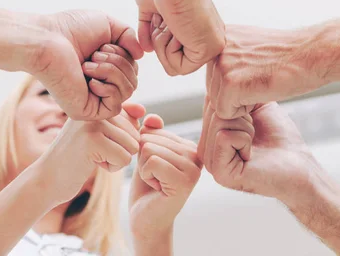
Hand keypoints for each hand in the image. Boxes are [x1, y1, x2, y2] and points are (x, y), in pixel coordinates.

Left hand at [0, 8, 142, 119]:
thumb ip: (130, 37)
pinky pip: (115, 105)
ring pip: (128, 91)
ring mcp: (93, 99)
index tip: (103, 45)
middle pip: (133, 80)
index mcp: (104, 67)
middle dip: (119, 62)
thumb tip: (141, 56)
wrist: (46, 39)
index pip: (133, 69)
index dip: (126, 56)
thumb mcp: (109, 25)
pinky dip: (108, 87)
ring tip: (89, 63)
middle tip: (95, 54)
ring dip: (112, 71)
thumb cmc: (70, 29)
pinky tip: (89, 78)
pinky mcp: (87, 111)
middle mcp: (100, 84)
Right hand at [36, 104, 144, 206]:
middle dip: (120, 150)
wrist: (46, 179)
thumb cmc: (76, 157)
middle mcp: (96, 109)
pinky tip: (91, 164)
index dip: (121, 139)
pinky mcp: (93, 141)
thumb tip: (143, 110)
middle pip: (136, 134)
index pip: (133, 120)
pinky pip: (125, 159)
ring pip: (133, 147)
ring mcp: (94, 123)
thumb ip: (123, 120)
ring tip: (92, 156)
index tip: (99, 142)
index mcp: (98, 104)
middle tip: (93, 152)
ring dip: (116, 159)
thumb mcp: (101, 134)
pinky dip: (112, 168)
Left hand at [130, 115, 201, 240]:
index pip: (154, 130)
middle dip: (143, 159)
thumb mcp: (147, 154)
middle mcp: (196, 154)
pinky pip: (151, 162)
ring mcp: (193, 168)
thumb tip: (152, 118)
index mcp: (189, 146)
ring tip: (157, 183)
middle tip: (155, 178)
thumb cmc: (146, 188)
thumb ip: (150, 133)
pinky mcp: (184, 181)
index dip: (144, 150)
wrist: (146, 221)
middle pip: (151, 138)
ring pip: (149, 149)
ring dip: (144, 168)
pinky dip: (146, 175)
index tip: (156, 169)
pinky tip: (157, 188)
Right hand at [134, 0, 224, 75]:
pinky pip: (178, 68)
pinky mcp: (209, 50)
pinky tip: (174, 28)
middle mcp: (207, 36)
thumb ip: (149, 29)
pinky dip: (167, 50)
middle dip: (158, 41)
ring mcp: (211, 44)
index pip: (172, 51)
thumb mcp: (150, 8)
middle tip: (164, 18)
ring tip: (169, 21)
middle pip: (172, 62)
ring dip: (161, 44)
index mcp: (198, 26)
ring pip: (174, 68)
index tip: (161, 15)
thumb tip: (146, 48)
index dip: (156, 36)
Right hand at [198, 99, 317, 205]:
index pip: (212, 101)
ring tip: (254, 144)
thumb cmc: (281, 137)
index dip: (238, 103)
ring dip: (246, 127)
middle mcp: (206, 149)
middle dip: (243, 115)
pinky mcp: (219, 171)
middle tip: (256, 135)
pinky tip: (252, 155)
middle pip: (214, 109)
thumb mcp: (254, 106)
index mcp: (210, 135)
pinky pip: (225, 136)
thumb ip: (232, 93)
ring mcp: (210, 162)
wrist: (299, 164)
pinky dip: (245, 139)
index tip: (253, 122)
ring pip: (219, 120)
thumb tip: (216, 78)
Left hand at [207, 25, 320, 118]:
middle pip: (213, 91)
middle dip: (237, 94)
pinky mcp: (230, 84)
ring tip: (263, 82)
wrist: (313, 53)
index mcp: (218, 37)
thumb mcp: (251, 46)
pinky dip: (246, 111)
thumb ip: (230, 56)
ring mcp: (221, 65)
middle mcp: (215, 49)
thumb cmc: (289, 55)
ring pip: (218, 103)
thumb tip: (215, 73)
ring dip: (242, 102)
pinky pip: (227, 113)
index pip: (214, 77)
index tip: (257, 70)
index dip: (238, 83)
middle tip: (262, 77)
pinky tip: (263, 91)